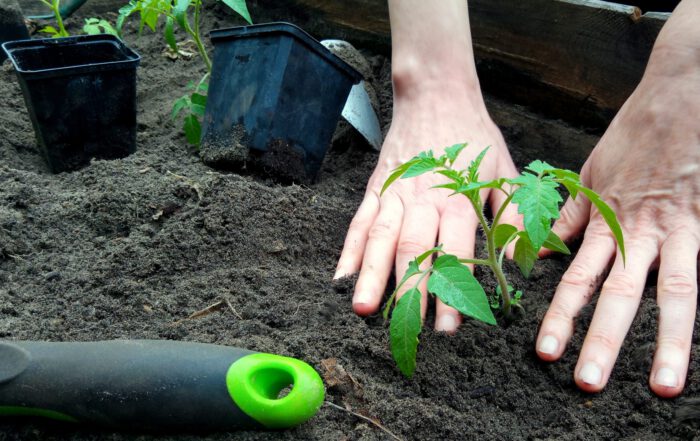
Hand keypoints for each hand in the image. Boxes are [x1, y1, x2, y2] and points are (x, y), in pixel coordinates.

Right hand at [335, 81, 521, 332]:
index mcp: (458, 197)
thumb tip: (521, 260)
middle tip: (406, 329)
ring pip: (380, 238)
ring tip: (362, 308)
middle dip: (409, 291)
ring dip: (371, 274)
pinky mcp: (376, 188)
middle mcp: (423, 198)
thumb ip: (512, 215)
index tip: (449, 325)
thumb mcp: (505, 170)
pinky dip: (349, 250)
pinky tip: (341, 277)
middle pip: (413, 249)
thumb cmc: (473, 137)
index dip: (451, 288)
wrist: (435, 93)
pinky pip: (360, 221)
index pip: (454, 249)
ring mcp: (394, 193)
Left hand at [536, 46, 699, 396]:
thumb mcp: (588, 175)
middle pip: (619, 296)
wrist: (681, 95)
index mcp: (606, 224)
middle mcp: (641, 234)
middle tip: (589, 385)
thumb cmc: (634, 137)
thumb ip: (569, 217)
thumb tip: (545, 252)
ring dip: (667, 342)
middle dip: (603, 342)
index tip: (546, 351)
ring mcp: (683, 231)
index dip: (561, 316)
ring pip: (674, 294)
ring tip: (663, 385)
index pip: (577, 280)